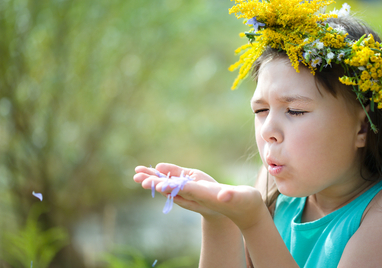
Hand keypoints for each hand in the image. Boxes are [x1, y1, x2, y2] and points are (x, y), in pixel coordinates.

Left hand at [134, 163, 265, 229]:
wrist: (242, 210)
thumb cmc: (244, 202)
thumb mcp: (240, 198)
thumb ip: (231, 196)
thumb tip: (223, 196)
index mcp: (205, 196)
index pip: (185, 192)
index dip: (171, 187)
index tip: (157, 185)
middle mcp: (195, 196)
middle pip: (172, 188)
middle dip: (156, 183)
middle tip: (138, 178)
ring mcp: (193, 194)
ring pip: (171, 185)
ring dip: (155, 179)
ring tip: (137, 174)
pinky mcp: (194, 190)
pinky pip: (176, 183)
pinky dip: (164, 177)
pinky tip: (154, 172)